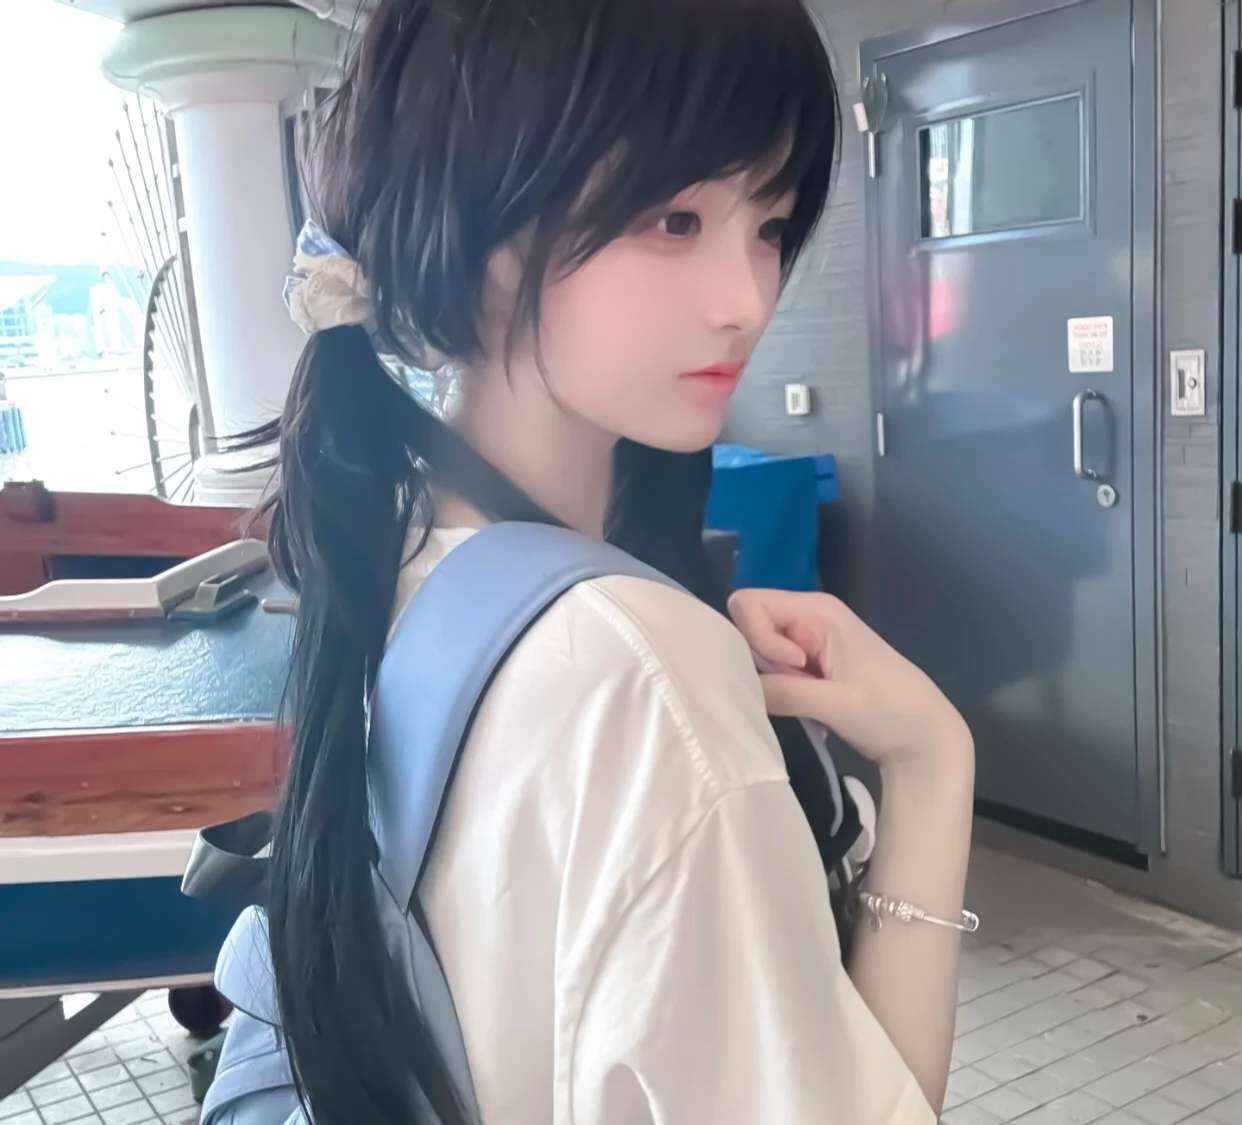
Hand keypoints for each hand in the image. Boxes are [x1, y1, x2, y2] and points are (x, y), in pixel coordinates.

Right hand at [727, 588, 972, 772]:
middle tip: (798, 687)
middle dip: (761, 660)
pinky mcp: (807, 665)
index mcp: (818, 610)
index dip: (757, 637)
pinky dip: (779, 689)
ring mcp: (806, 641)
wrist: (924, 737)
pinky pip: (771, 669)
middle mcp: (808, 617)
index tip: (793, 668)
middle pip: (749, 625)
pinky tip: (807, 705)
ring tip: (809, 700)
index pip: (749, 604)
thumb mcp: (837, 703)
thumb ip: (784, 692)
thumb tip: (739, 689)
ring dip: (772, 679)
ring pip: (757, 651)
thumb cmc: (890, 712)